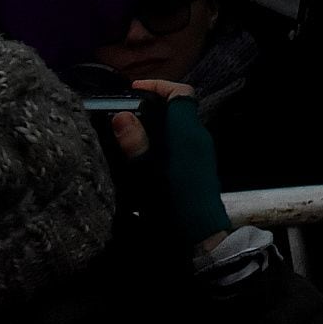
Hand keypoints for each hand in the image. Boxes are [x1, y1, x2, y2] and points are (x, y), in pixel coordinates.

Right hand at [110, 80, 230, 254]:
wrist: (200, 237)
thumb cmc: (174, 207)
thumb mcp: (148, 177)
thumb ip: (136, 145)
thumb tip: (123, 115)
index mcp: (189, 134)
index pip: (182, 93)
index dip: (159, 85)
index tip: (134, 89)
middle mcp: (198, 137)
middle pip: (178, 107)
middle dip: (151, 103)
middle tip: (122, 109)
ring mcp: (200, 152)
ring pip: (177, 125)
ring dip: (154, 122)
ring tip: (125, 129)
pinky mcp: (197, 165)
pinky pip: (179, 140)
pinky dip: (160, 137)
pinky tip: (139, 152)